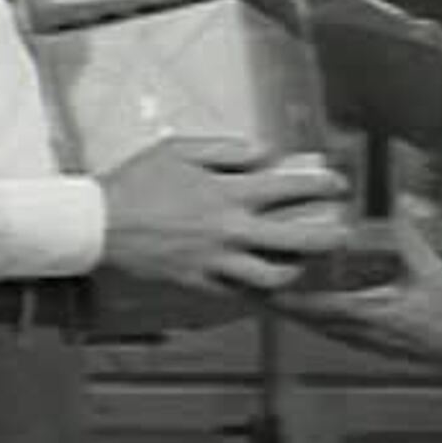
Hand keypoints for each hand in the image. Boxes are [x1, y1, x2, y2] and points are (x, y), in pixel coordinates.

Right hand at [97, 136, 353, 293]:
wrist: (97, 225)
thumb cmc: (137, 182)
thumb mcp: (181, 149)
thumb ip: (228, 151)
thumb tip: (265, 155)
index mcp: (229, 192)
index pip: (291, 188)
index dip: (323, 186)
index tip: (339, 185)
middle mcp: (230, 231)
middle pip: (298, 239)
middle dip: (330, 236)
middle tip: (344, 233)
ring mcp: (217, 262)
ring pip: (275, 276)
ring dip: (297, 269)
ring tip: (305, 262)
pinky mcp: (201, 284)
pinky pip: (241, 292)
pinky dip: (258, 287)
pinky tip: (266, 280)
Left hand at [273, 216, 441, 382]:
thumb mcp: (432, 271)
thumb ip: (409, 237)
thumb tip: (395, 202)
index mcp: (369, 314)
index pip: (315, 306)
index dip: (283, 295)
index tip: (257, 281)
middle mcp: (358, 332)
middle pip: (303, 318)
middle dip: (272, 301)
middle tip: (243, 280)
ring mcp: (361, 340)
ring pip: (313, 325)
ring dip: (287, 308)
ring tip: (260, 287)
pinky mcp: (367, 341)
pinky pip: (327, 328)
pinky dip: (308, 314)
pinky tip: (300, 300)